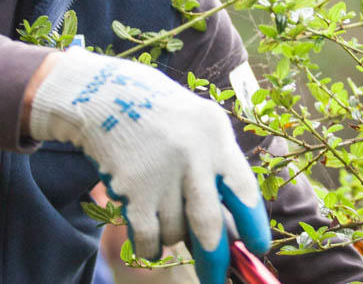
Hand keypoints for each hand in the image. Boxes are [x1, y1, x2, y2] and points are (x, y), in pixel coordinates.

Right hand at [27, 49, 269, 282]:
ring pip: (175, 232)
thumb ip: (216, 166)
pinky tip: (150, 246)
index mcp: (215, 136)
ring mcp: (161, 173)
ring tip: (164, 219)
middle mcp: (193, 155)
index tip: (258, 248)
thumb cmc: (159, 114)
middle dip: (215, 261)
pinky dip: (150, 248)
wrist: (104, 95)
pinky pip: (148, 236)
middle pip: (210, 226)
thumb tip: (230, 227)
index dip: (253, 224)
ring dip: (172, 238)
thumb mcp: (199, 125)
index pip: (244, 189)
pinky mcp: (133, 188)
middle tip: (217, 279)